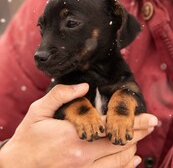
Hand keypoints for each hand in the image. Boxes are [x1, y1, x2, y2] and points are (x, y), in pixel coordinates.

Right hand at [0, 84, 157, 167]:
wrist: (19, 165)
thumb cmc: (29, 136)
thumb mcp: (39, 110)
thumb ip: (62, 95)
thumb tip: (84, 86)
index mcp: (73, 135)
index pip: (111, 127)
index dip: (133, 122)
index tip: (150, 118)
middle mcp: (82, 155)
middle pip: (120, 143)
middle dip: (139, 133)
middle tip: (152, 124)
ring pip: (118, 161)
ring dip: (133, 147)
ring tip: (142, 137)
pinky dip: (125, 166)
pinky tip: (132, 160)